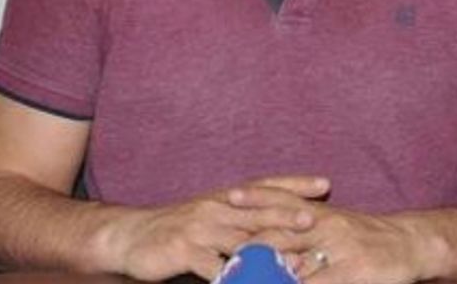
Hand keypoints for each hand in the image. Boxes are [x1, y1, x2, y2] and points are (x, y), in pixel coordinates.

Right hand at [101, 175, 327, 280]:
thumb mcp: (213, 220)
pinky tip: (247, 283)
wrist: (131, 237)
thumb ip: (244, 223)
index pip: (267, 186)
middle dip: (289, 216)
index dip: (295, 184)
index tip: (325, 183)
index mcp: (227, 198)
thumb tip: (283, 232)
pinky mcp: (186, 249)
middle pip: (260, 211)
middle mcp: (217, 207)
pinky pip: (215, 267)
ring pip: (241, 241)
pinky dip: (234, 278)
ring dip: (268, 253)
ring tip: (293, 265)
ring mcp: (201, 228)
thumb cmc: (180, 231)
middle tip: (316, 221)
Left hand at [240, 198, 429, 283]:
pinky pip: (316, 283)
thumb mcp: (334, 226)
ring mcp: (338, 250)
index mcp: (320, 212)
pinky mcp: (350, 272)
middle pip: (280, 233)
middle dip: (249, 245)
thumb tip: (269, 242)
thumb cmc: (367, 237)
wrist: (410, 244)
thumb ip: (305, 230)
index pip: (282, 199)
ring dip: (266, 275)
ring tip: (243, 278)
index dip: (255, 197)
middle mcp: (326, 225)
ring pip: (294, 263)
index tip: (226, 197)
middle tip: (223, 254)